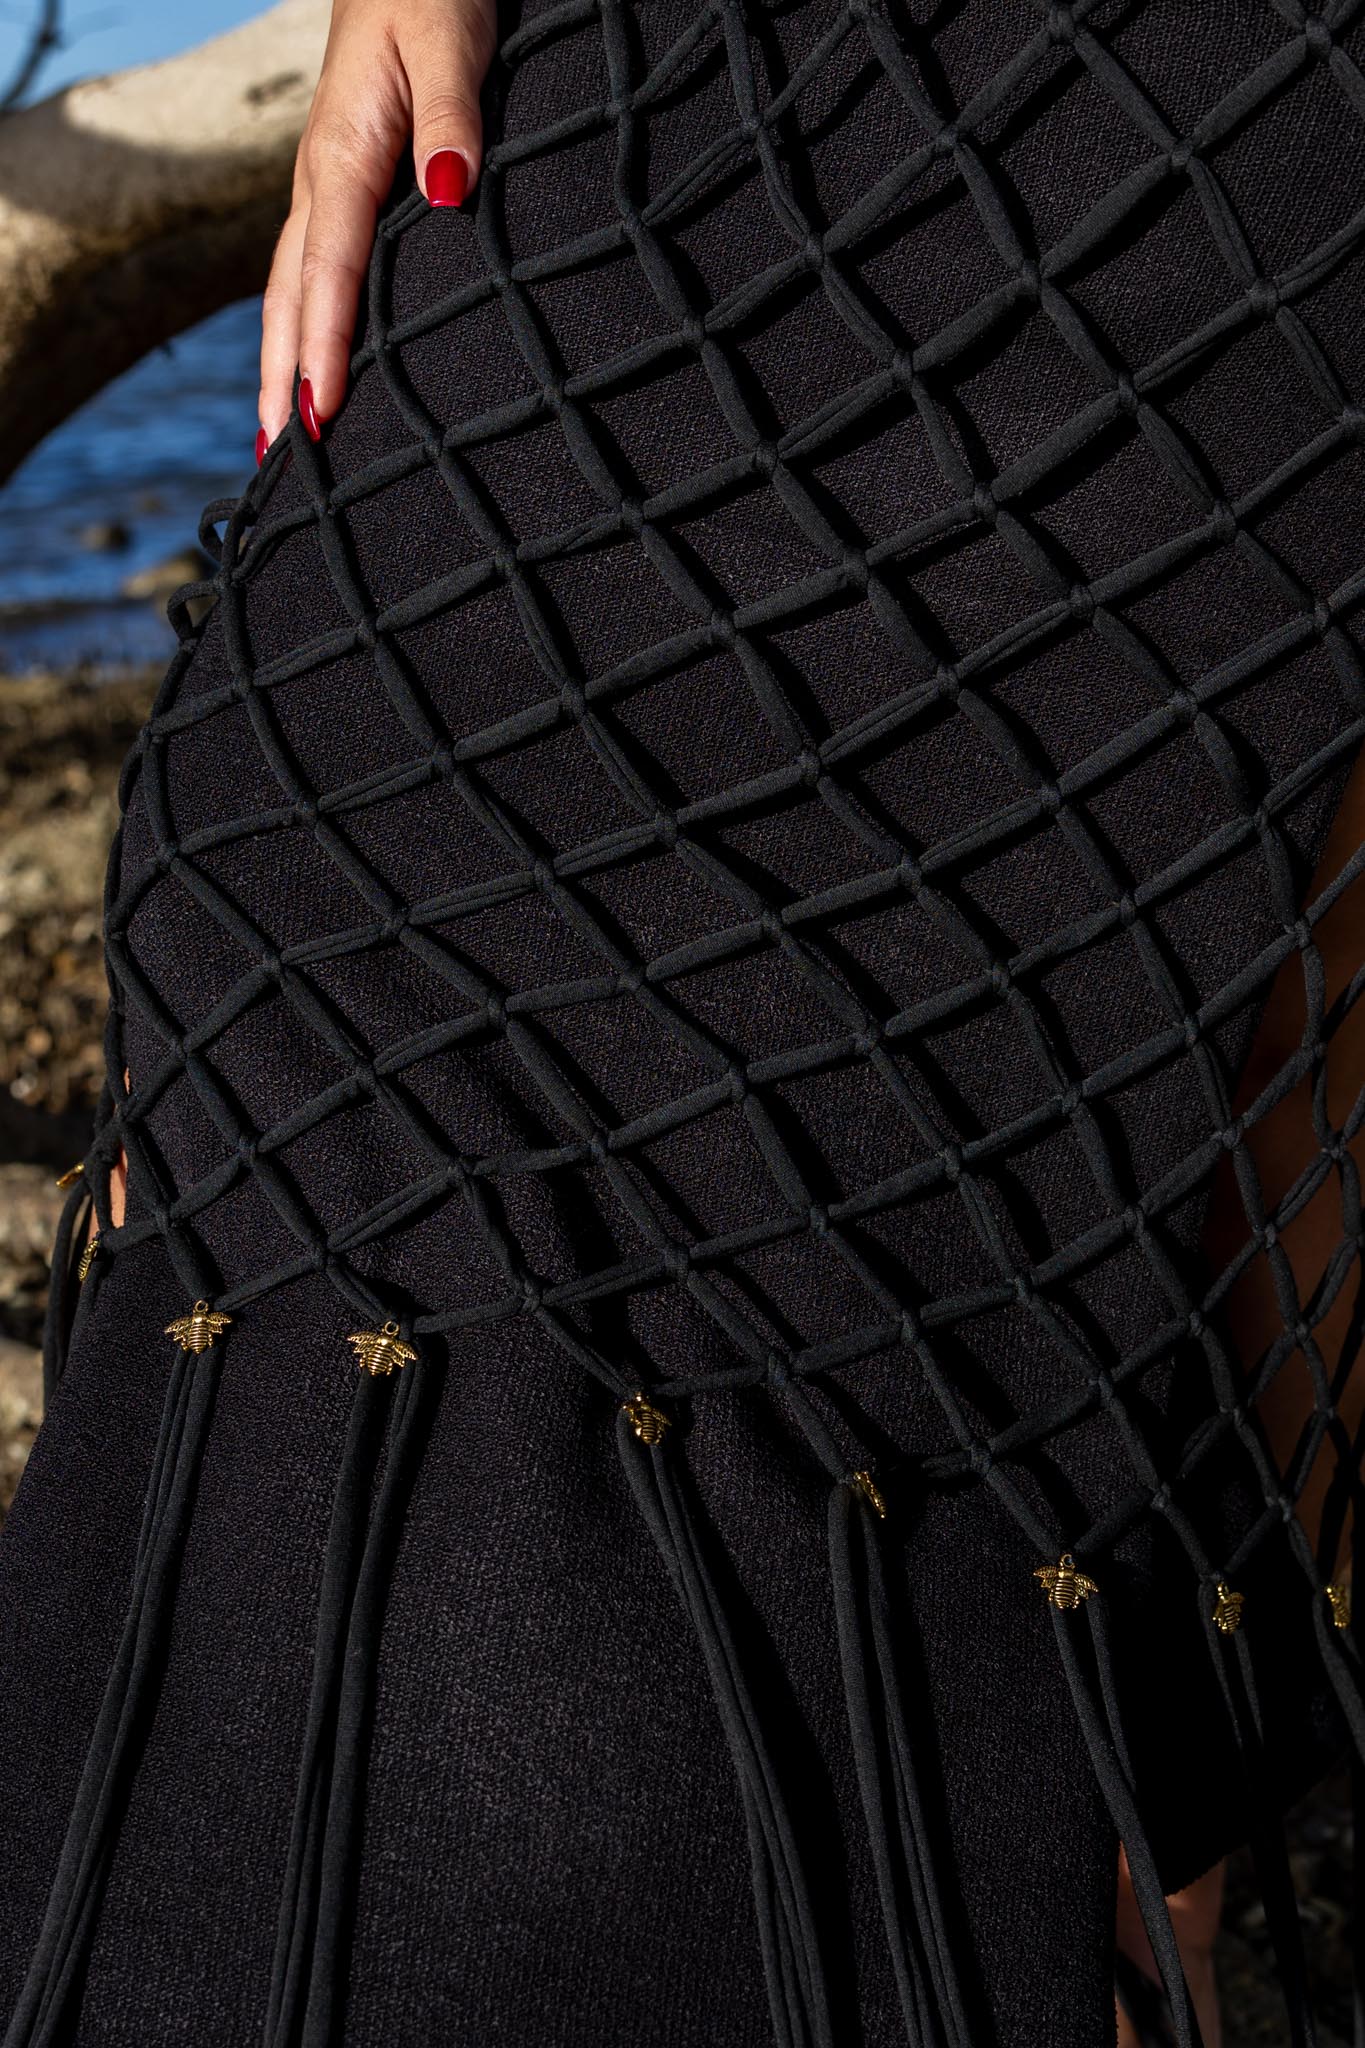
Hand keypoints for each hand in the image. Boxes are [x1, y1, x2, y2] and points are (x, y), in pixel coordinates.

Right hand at [258, 0, 497, 454]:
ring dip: (282, 366)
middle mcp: (321, 181)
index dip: (324, 346)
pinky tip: (309, 370)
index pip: (330, 269)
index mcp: (344, 154)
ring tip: (281, 441)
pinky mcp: (341, 189)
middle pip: (291, 298)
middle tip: (284, 462)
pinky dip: (302, 329)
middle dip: (283, 379)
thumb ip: (451, 116)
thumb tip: (445, 188)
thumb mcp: (451, 42)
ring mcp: (324, 187)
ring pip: (291, 291)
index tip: (321, 413)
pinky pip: (311, 273)